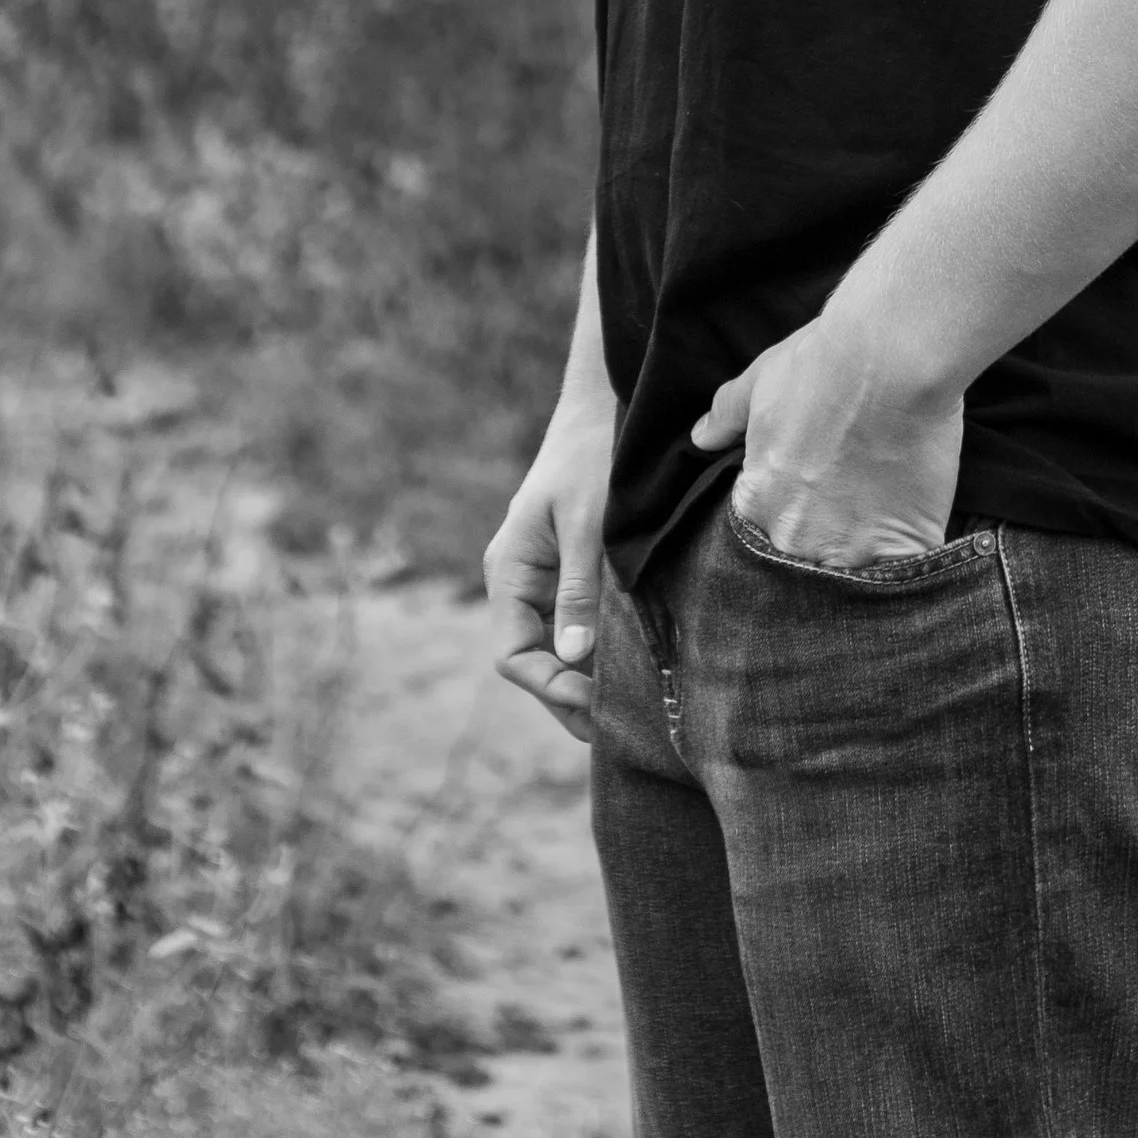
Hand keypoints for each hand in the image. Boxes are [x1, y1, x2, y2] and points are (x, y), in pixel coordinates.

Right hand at [484, 398, 613, 743]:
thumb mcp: (587, 523)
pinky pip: (572, 625)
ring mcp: (540, 579)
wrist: (602, 408)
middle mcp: (517, 582)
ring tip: (628, 709)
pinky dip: (595, 651)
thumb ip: (578, 589)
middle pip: (532, 660)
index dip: (551, 687)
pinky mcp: (567, 572)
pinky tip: (629, 669)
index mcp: (508, 572)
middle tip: (619, 728)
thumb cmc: (590, 458)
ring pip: (553, 648)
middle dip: (568, 695)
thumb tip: (573, 657)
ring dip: (583, 677)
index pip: (512, 655)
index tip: (597, 703)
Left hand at [692, 311, 964, 568]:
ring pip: (850, 583)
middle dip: (822, 548)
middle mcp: (793, 539)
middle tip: (850, 514)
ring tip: (882, 530)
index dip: (784, 523)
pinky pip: (901, 579)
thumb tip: (701, 436)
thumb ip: (727, 415)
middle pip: (803, 565)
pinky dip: (908, 571)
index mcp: (756, 502)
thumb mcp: (760, 382)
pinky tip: (913, 547)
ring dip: (861, 565)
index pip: (759, 536)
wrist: (888, 358)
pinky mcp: (901, 549)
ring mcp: (848, 550)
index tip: (808, 504)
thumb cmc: (820, 363)